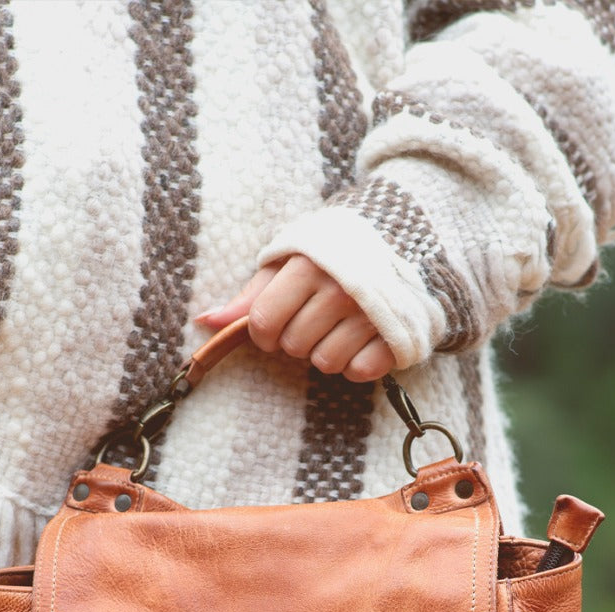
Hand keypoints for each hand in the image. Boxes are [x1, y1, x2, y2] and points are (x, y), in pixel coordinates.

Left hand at [195, 256, 395, 382]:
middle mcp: (340, 289)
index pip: (262, 322)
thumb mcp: (291, 261)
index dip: (263, 332)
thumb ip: (250, 294)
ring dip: (327, 351)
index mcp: (309, 266)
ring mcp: (371, 314)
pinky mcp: (395, 336)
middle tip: (316, 317)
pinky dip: (357, 362)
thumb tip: (205, 322)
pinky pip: (358, 371)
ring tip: (341, 326)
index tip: (276, 323)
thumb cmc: (335, 252)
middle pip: (292, 346)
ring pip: (324, 363)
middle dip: (297, 339)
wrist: (408, 236)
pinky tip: (364, 338)